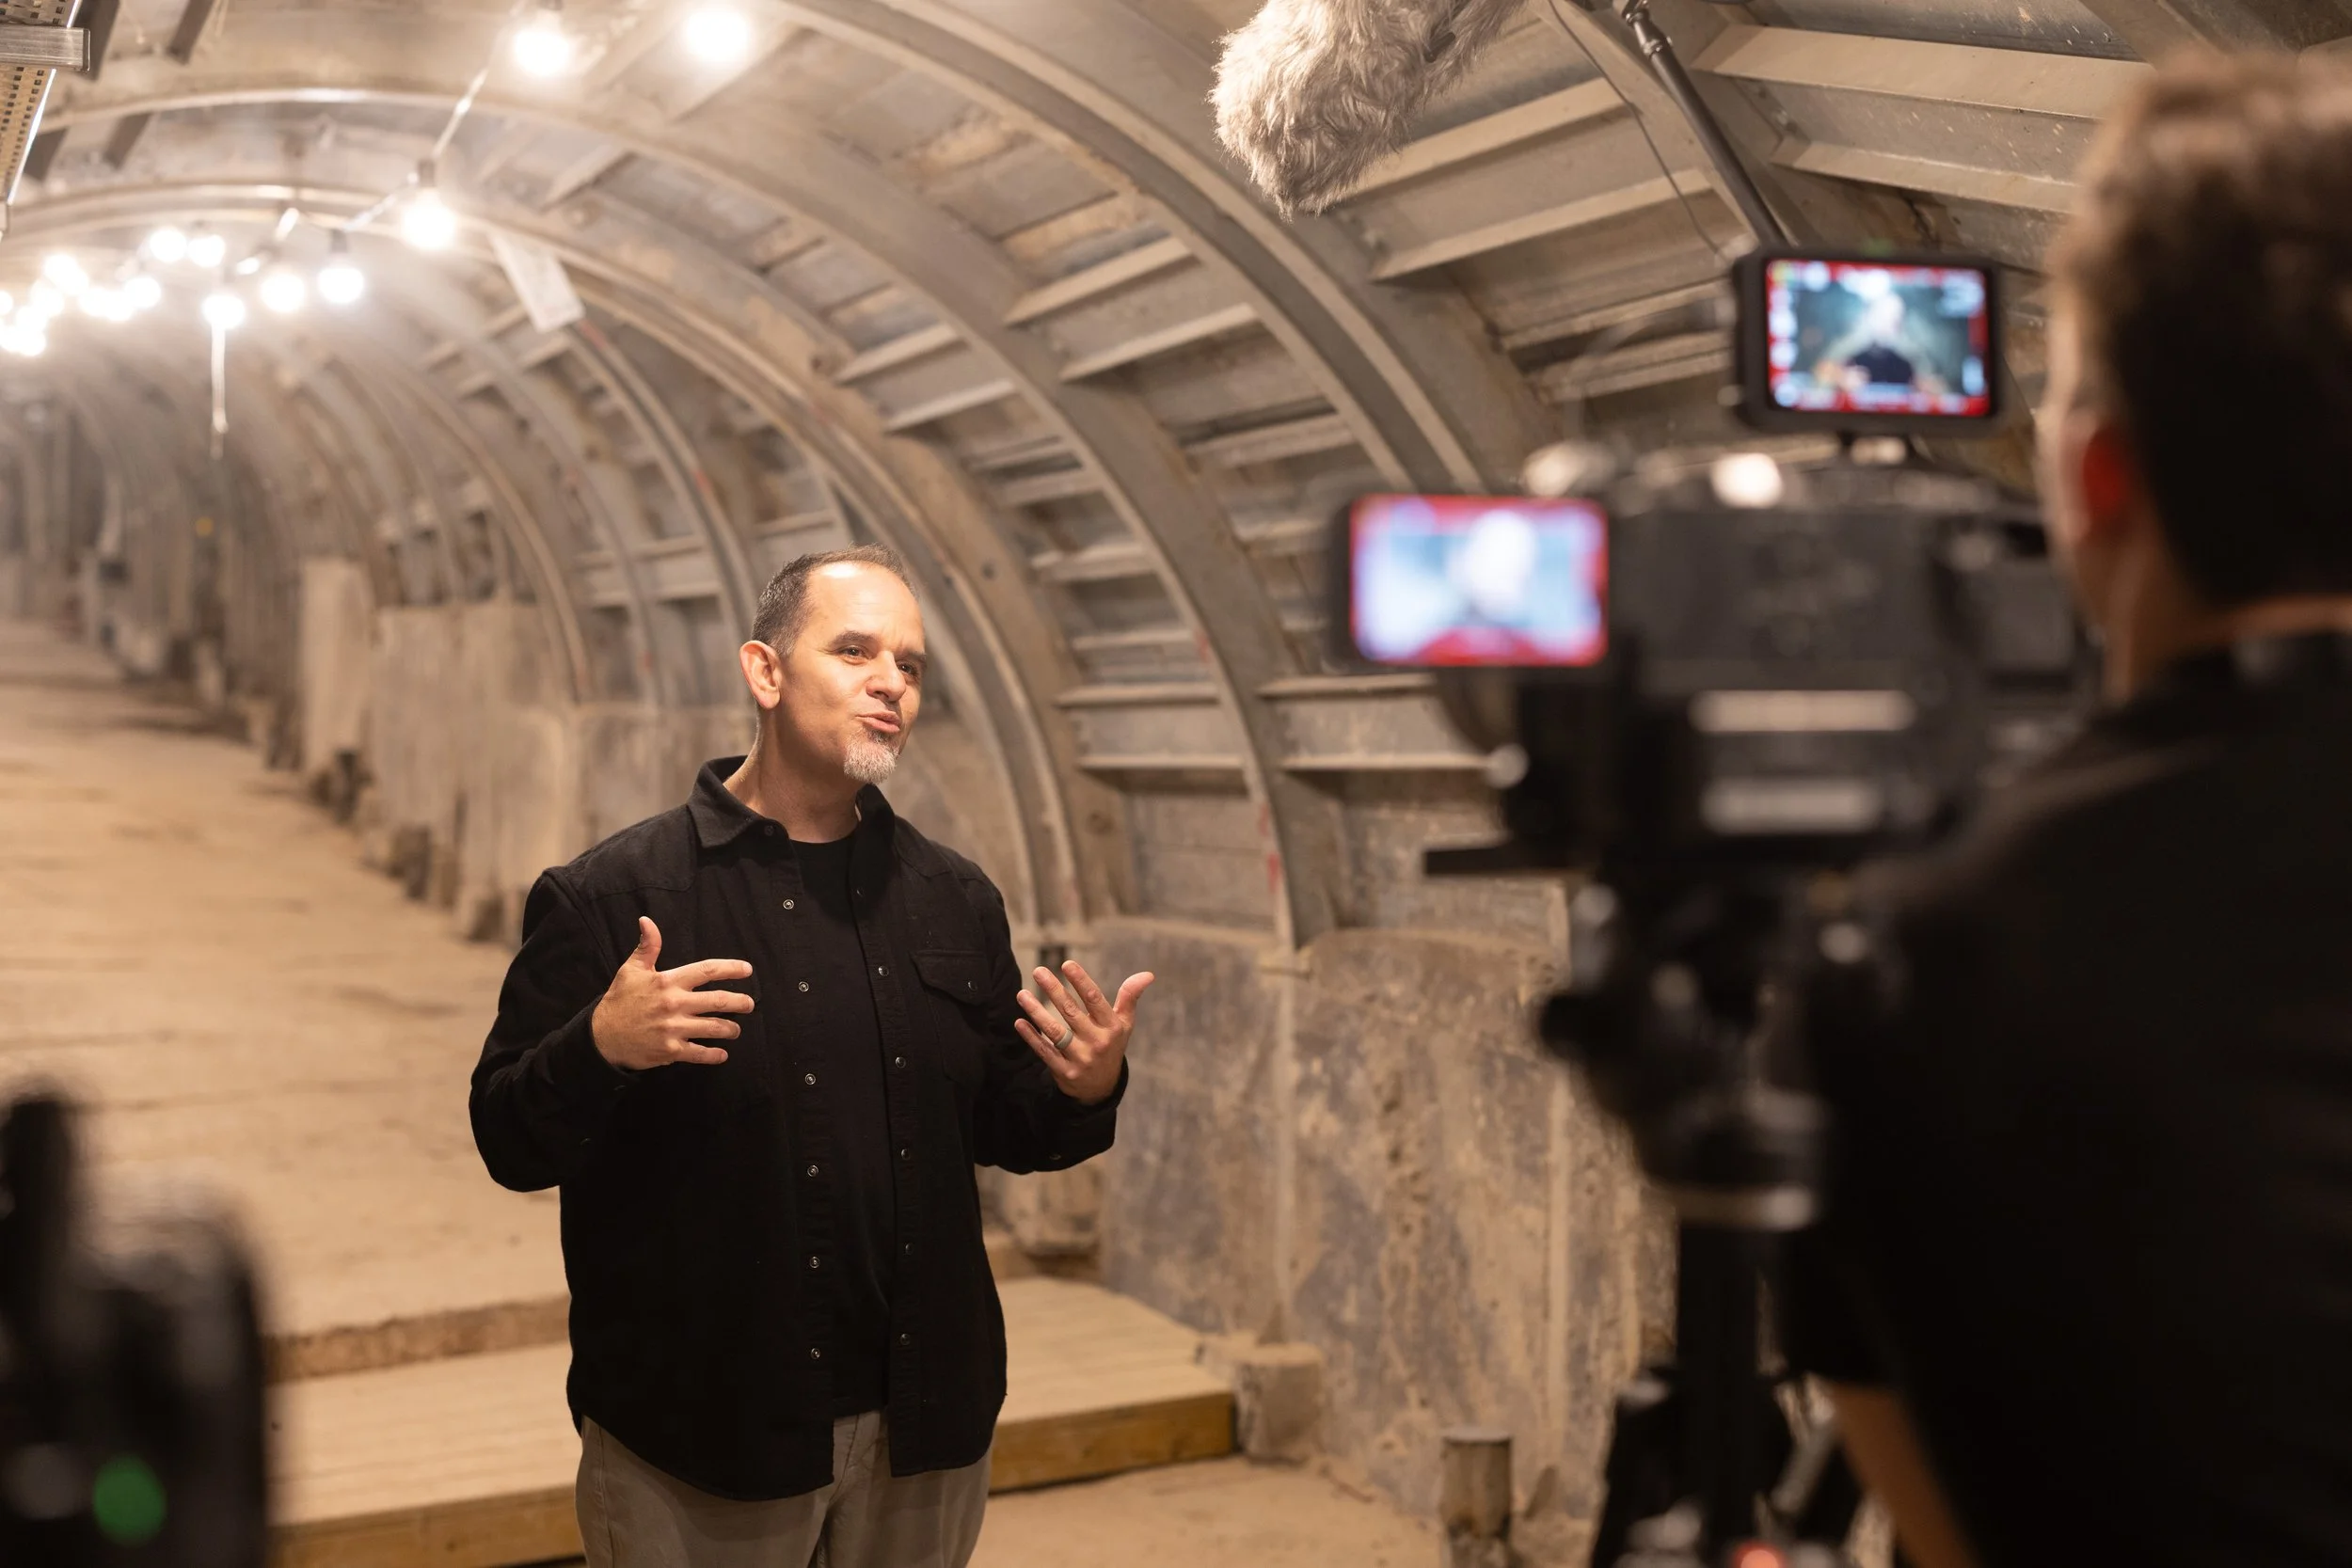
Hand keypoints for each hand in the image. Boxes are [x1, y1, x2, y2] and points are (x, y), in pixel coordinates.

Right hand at [590, 917, 752, 1070]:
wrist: (601, 1036)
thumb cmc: (619, 1001)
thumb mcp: (631, 970)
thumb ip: (647, 946)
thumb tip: (647, 921)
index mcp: (668, 981)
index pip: (707, 970)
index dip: (731, 969)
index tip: (747, 970)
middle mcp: (675, 1004)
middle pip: (718, 1001)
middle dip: (740, 1002)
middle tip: (749, 1004)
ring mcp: (674, 1028)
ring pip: (714, 1028)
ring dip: (731, 1029)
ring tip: (736, 1030)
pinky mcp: (671, 1050)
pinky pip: (699, 1053)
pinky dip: (714, 1055)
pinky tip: (722, 1054)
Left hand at [1016, 960, 1153, 1104]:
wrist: (1101, 1088)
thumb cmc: (1111, 1045)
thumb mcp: (1124, 1024)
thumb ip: (1130, 997)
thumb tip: (1148, 974)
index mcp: (1112, 1027)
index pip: (1095, 1000)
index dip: (1081, 981)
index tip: (1067, 964)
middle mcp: (1097, 1043)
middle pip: (1072, 1013)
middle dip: (1054, 990)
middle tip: (1038, 971)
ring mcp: (1080, 1059)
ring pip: (1055, 1033)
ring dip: (1037, 1013)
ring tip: (1022, 994)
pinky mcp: (1064, 1072)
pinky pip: (1045, 1052)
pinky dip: (1032, 1037)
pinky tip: (1020, 1022)